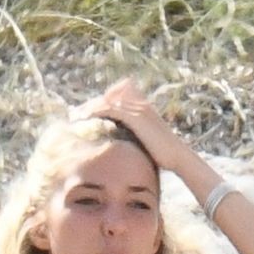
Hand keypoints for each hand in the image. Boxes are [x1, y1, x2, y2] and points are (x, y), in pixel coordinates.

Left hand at [72, 79, 195, 177]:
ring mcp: (137, 108)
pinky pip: (109, 108)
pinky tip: (85, 119)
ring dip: (89, 107)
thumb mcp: (148, 141)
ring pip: (106, 101)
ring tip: (75, 116)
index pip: (116, 97)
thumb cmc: (165, 154)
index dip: (100, 103)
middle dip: (90, 104)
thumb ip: (136, 136)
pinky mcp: (134, 117)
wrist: (177, 156)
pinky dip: (95, 112)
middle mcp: (139, 103)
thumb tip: (125, 143)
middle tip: (75, 113)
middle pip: (108, 97)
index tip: (86, 113)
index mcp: (142, 107)